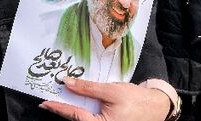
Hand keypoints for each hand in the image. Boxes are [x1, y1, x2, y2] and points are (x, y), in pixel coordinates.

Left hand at [40, 78, 170, 120]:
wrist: (156, 106)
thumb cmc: (136, 100)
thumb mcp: (111, 91)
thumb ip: (88, 88)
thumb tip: (67, 83)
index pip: (74, 115)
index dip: (58, 107)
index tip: (44, 102)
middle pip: (77, 119)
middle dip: (62, 108)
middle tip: (46, 100)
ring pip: (83, 118)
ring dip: (72, 108)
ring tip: (58, 98)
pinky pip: (90, 117)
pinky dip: (82, 110)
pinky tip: (76, 100)